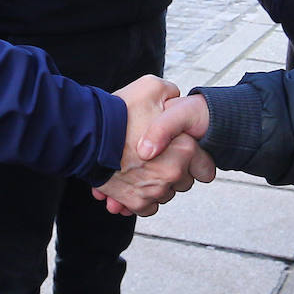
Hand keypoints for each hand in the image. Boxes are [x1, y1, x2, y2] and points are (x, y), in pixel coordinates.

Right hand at [93, 83, 214, 215]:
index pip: (206, 167)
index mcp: (184, 148)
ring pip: (165, 194)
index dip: (197, 161)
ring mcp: (155, 190)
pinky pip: (148, 207)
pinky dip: (142, 198)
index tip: (187, 157)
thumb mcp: (152, 87)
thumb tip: (176, 99)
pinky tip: (132, 183)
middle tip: (158, 158)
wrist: (87, 134)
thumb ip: (172, 94)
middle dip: (175, 172)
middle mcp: (173, 173)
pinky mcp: (136, 202)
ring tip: (141, 168)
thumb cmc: (118, 110)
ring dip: (157, 184)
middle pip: (185, 182)